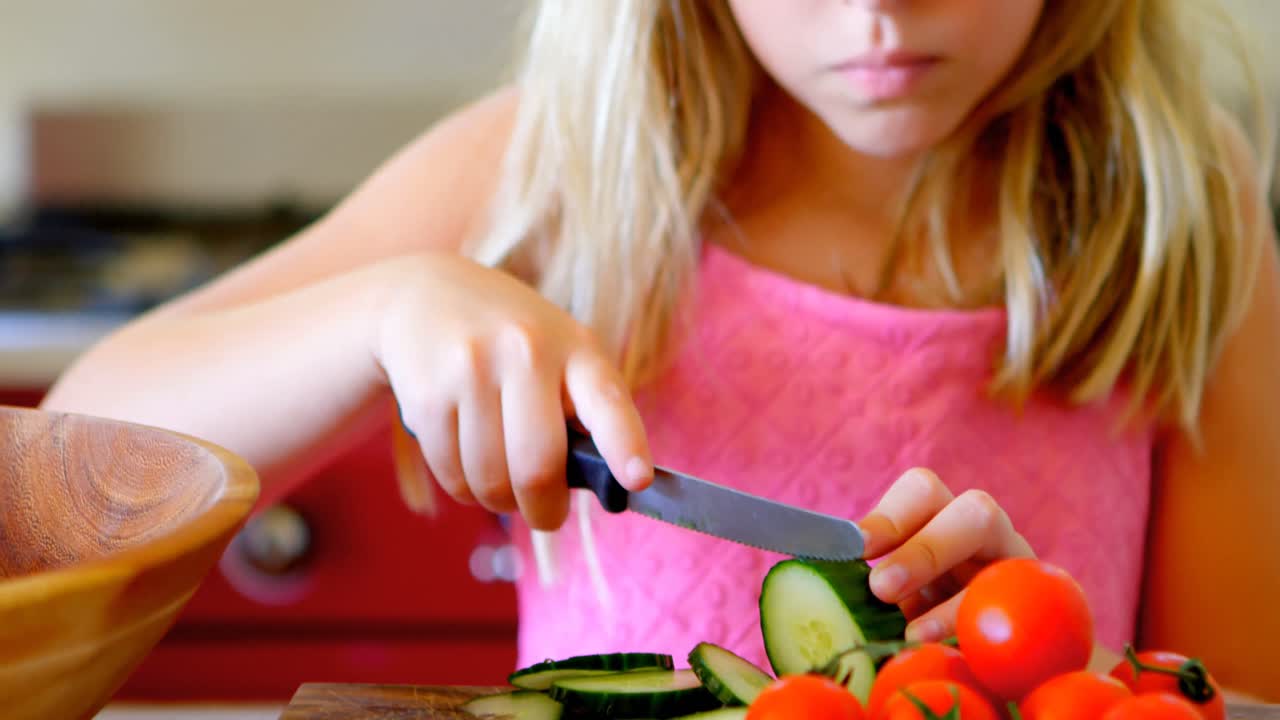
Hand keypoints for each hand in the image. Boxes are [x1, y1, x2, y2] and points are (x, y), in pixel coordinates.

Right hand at [371, 252, 652, 529]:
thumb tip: (602, 485)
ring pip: (490, 481)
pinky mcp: (426, 396)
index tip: (637, 480)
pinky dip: (465, 489)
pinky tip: (468, 462)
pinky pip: (452, 477)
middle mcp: (524, 351)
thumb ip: (583, 409)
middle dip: (544, 511)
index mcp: (575, 347)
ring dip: (499, 501)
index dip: (624, 445)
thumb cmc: (513, 341)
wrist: (426, 296)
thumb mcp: (561, 352)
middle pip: (537, 467)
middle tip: (545, 515)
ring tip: (502, 481)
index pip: (606, 401)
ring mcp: (471, 370)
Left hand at [857, 469, 1034, 641]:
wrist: (1004, 651)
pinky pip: (1018, 609)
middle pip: (976, 512)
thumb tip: (809, 587)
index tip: (854, 549)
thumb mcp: (897, 597)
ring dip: (955, 598)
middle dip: (927, 549)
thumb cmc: (927, 616)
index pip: (922, 492)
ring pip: (1009, 563)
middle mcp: (988, 535)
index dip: (888, 517)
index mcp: (942, 518)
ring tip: (912, 631)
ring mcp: (1022, 568)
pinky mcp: (1043, 606)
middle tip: (882, 587)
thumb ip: (865, 588)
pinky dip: (974, 630)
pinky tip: (942, 649)